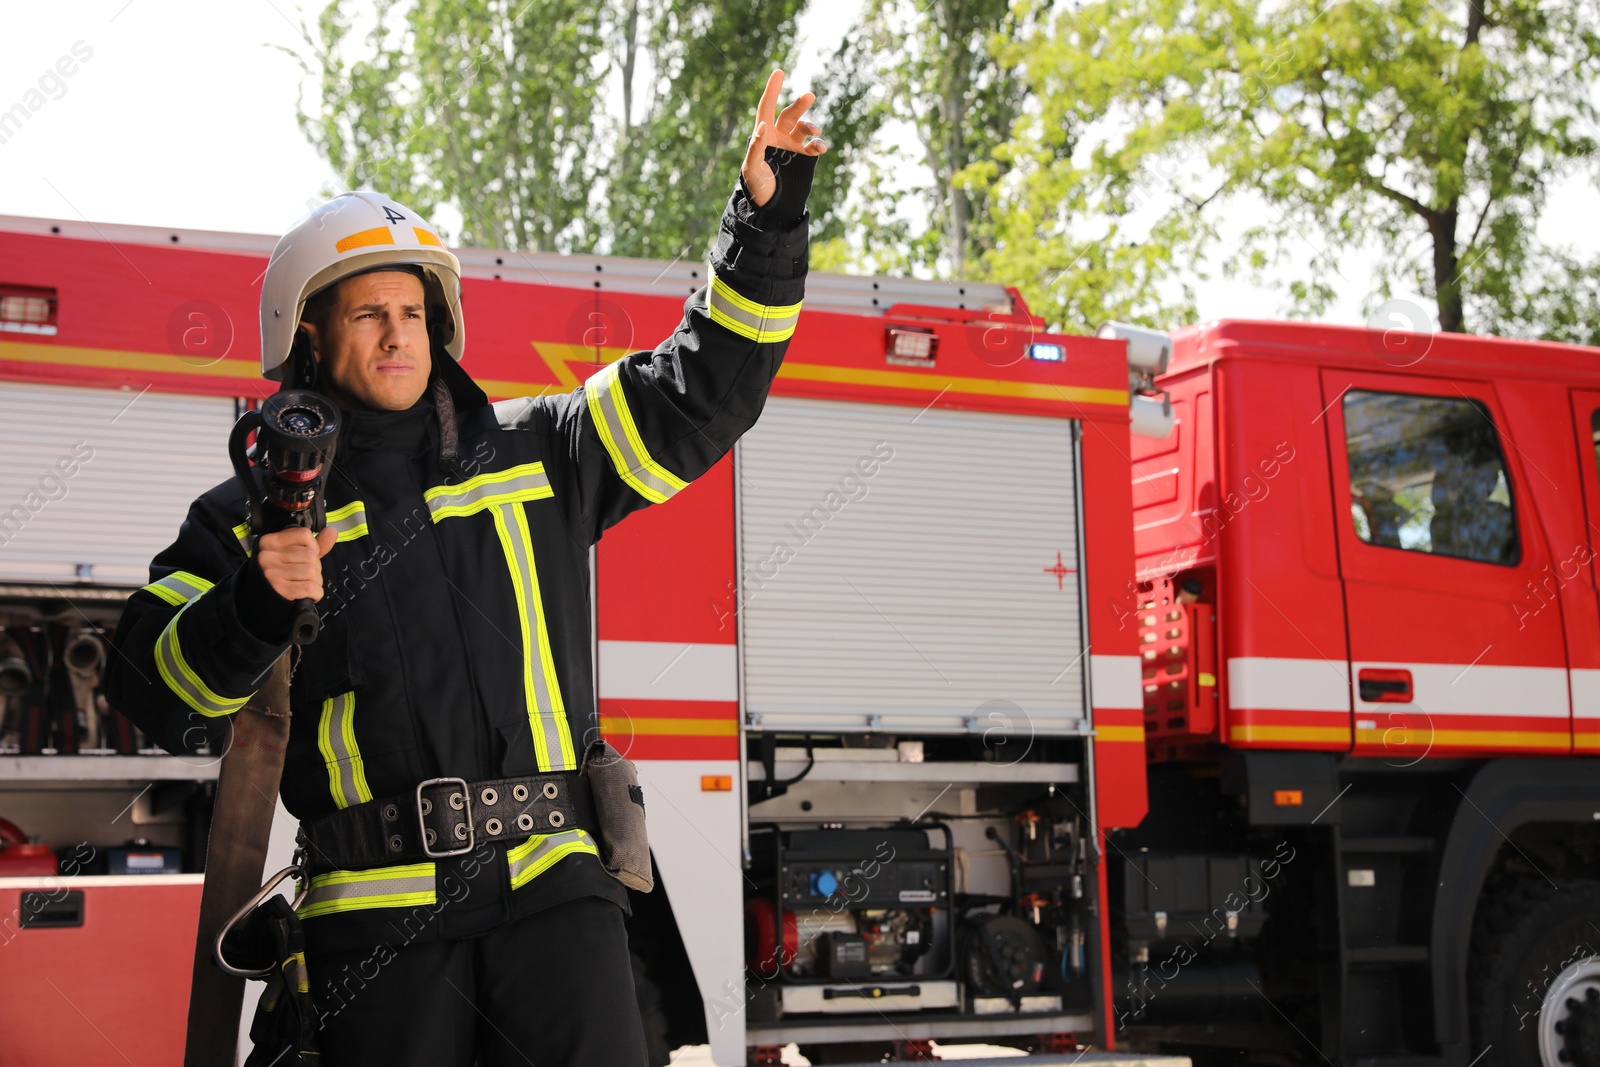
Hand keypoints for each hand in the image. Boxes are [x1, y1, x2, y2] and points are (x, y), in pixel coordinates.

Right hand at [256, 526, 337, 601]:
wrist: (263, 597)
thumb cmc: (282, 573)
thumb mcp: (294, 555)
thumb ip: (315, 544)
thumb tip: (332, 531)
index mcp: (271, 541)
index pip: (304, 534)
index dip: (313, 547)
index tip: (307, 558)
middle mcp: (268, 555)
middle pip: (310, 555)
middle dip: (316, 568)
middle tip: (305, 576)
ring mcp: (271, 572)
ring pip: (311, 571)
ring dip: (316, 582)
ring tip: (305, 584)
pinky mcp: (278, 588)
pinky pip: (309, 587)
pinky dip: (316, 593)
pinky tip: (309, 594)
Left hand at [741, 69, 827, 208]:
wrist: (773, 208)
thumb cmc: (757, 188)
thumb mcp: (752, 168)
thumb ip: (756, 146)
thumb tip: (763, 125)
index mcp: (764, 136)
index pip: (766, 108)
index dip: (772, 90)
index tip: (779, 71)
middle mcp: (779, 137)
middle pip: (790, 114)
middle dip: (800, 105)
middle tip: (809, 96)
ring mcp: (793, 147)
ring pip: (804, 128)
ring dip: (810, 126)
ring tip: (815, 133)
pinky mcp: (805, 159)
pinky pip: (814, 146)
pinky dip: (819, 144)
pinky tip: (820, 147)